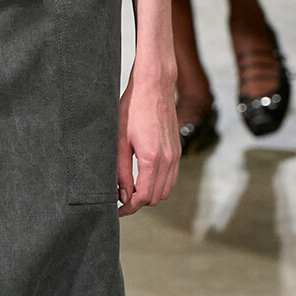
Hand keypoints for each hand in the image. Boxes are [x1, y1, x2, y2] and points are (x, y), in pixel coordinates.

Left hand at [117, 71, 179, 214]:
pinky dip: (159, 182)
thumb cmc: (133, 108)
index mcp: (152, 158)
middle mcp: (168, 159)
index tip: (118, 209)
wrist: (154, 86)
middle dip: (139, 202)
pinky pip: (171, 176)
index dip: (130, 207)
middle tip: (121, 199)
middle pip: (157, 197)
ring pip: (166, 188)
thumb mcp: (119, 141)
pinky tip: (143, 176)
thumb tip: (123, 194)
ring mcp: (175, 154)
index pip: (144, 197)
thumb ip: (121, 171)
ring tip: (130, 189)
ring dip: (150, 193)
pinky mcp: (177, 149)